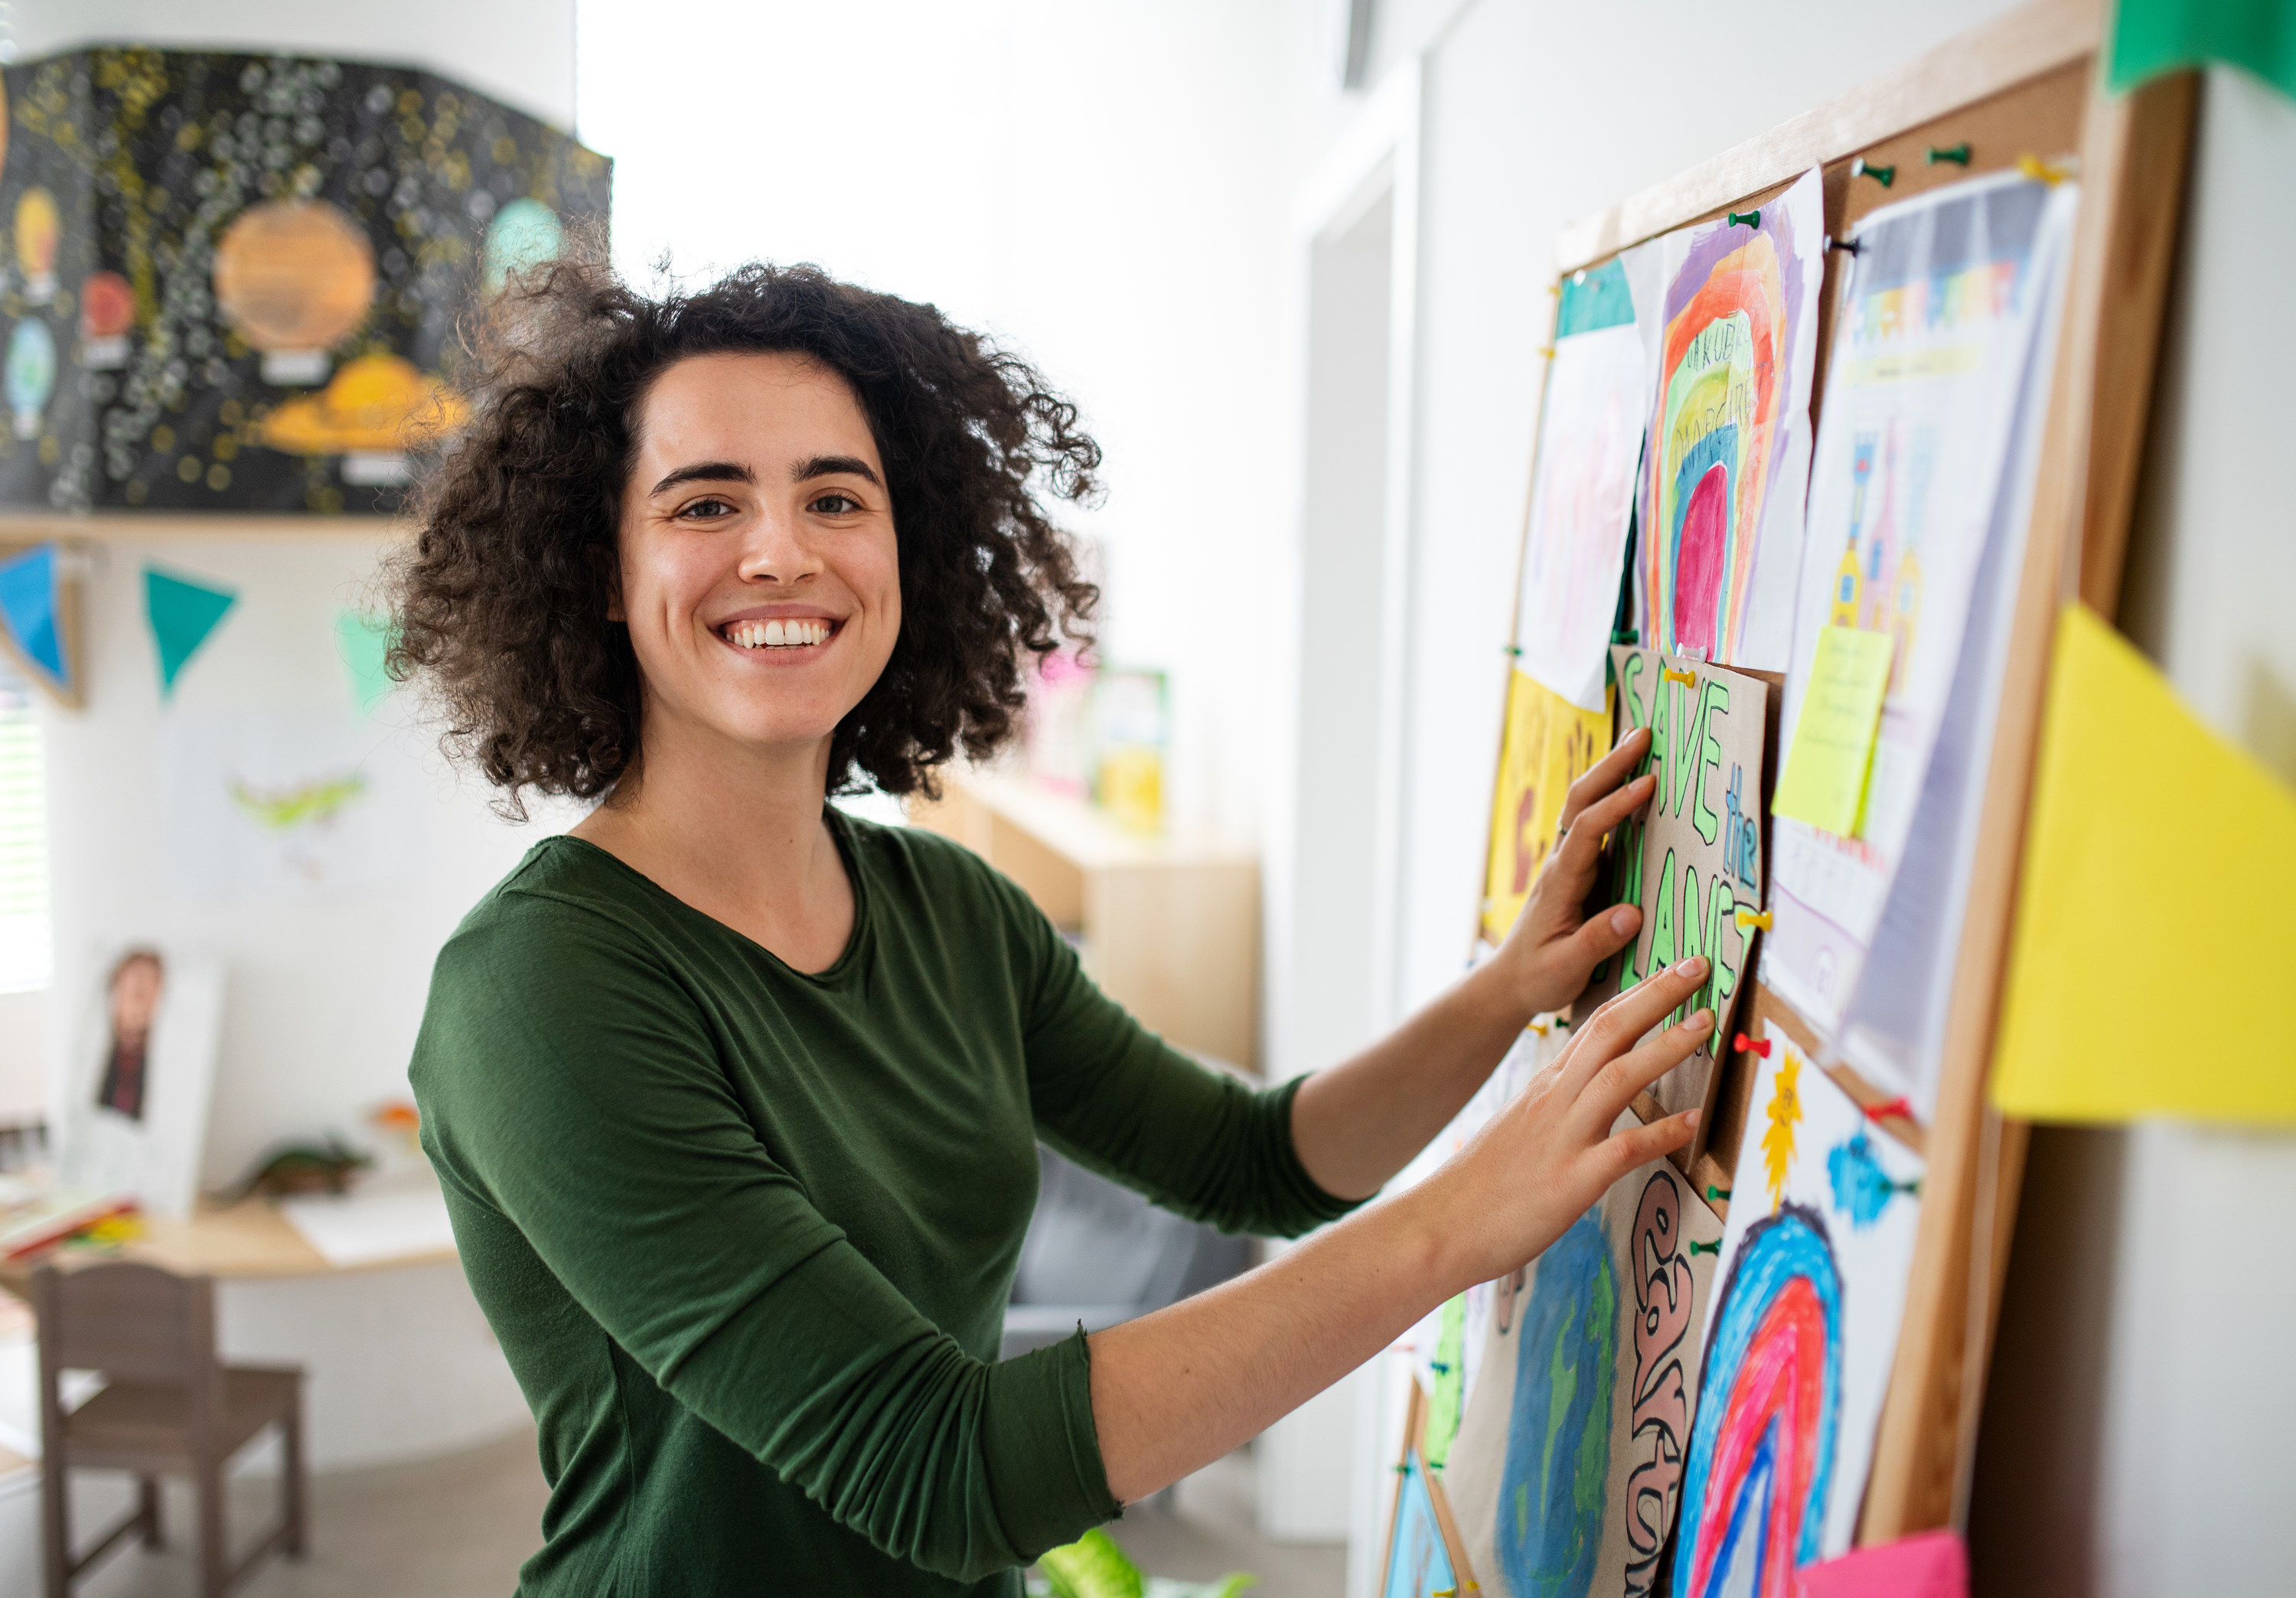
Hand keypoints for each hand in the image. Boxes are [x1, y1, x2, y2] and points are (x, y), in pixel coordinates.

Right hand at [1405, 954, 1711, 1293]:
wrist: (1440, 1225)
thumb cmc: (1481, 1183)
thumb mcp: (1520, 1126)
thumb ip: (1557, 1104)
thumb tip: (1590, 1091)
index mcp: (1546, 1086)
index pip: (1596, 1024)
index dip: (1638, 993)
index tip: (1672, 969)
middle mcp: (1555, 1100)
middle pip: (1609, 1031)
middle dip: (1657, 995)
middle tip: (1698, 966)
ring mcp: (1563, 1137)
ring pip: (1618, 1077)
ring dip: (1664, 1047)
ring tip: (1705, 1023)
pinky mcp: (1570, 1181)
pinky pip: (1622, 1150)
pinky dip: (1660, 1133)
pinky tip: (1693, 1121)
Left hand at [1494, 723, 1656, 1017]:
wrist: (1512, 980)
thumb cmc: (1538, 976)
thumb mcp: (1565, 968)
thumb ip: (1597, 941)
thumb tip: (1631, 914)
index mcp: (1561, 881)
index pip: (1588, 830)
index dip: (1617, 805)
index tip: (1648, 785)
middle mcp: (1563, 862)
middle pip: (1582, 799)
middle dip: (1612, 765)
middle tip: (1644, 735)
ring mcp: (1570, 862)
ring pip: (1586, 805)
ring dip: (1612, 772)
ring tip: (1642, 743)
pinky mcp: (1579, 868)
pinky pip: (1595, 822)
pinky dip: (1614, 795)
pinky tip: (1635, 783)